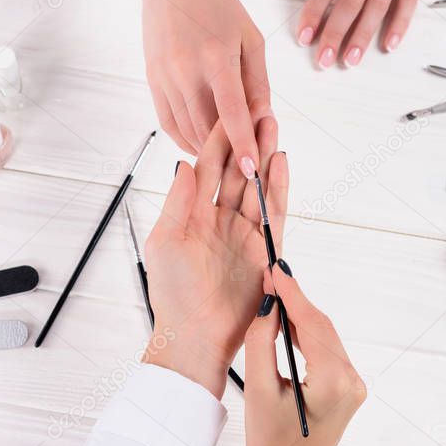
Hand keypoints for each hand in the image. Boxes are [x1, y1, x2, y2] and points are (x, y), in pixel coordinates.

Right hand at [141, 0, 270, 169]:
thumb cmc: (217, 6)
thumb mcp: (250, 37)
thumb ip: (258, 80)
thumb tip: (263, 118)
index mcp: (217, 57)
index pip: (232, 113)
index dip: (242, 144)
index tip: (252, 171)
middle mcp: (187, 70)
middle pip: (207, 128)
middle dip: (227, 152)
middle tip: (245, 166)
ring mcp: (165, 76)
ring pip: (187, 130)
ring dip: (207, 149)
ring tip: (226, 156)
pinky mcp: (152, 80)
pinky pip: (168, 122)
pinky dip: (185, 139)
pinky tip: (201, 144)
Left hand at [142, 118, 286, 398]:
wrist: (196, 337)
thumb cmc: (173, 295)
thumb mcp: (165, 242)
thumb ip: (178, 203)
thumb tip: (185, 164)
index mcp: (193, 213)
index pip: (208, 168)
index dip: (218, 140)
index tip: (227, 110)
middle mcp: (221, 218)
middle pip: (238, 171)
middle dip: (247, 140)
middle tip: (259, 108)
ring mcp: (244, 233)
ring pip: (257, 186)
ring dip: (265, 156)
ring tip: (273, 126)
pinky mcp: (264, 249)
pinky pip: (273, 213)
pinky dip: (277, 187)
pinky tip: (280, 162)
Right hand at [243, 265, 366, 445]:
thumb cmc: (270, 444)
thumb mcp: (258, 390)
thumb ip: (263, 342)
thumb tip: (268, 304)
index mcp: (333, 383)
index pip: (312, 324)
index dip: (292, 293)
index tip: (275, 269)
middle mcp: (352, 381)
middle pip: (322, 327)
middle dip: (296, 301)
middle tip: (270, 276)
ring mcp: (355, 385)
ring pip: (325, 337)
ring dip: (301, 316)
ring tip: (274, 295)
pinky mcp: (349, 388)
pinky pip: (328, 351)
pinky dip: (308, 335)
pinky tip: (289, 322)